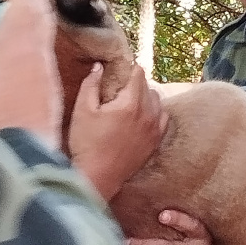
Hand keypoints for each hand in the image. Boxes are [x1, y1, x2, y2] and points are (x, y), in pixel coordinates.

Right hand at [0, 0, 60, 148]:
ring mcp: (48, 78)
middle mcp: (38, 54)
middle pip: (41, 18)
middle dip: (35, 0)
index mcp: (16, 39)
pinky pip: (44, 63)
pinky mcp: (51, 100)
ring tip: (29, 15)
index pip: (24, 0)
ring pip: (45, 42)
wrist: (11, 161)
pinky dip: (37, 49)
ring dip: (38, 24)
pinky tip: (28, 56)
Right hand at [69, 64, 167, 198]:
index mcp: (130, 103)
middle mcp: (148, 114)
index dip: (128, 68)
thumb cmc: (87, 144)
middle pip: (148, 86)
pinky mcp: (155, 142)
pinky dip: (155, 113)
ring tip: (130, 101)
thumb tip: (99, 67)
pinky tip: (143, 116)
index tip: (119, 70)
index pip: (138, 74)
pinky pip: (163, 118)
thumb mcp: (82, 110)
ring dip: (146, 97)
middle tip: (119, 87)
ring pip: (158, 101)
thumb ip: (91, 84)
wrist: (98, 177)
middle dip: (135, 82)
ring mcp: (154, 129)